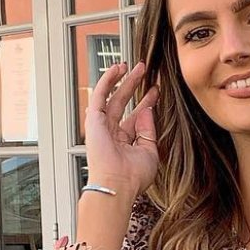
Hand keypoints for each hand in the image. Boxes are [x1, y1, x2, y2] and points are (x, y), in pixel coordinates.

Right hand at [84, 60, 159, 196]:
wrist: (118, 184)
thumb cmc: (133, 177)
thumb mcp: (150, 152)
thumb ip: (149, 131)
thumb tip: (147, 111)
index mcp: (125, 143)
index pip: (136, 117)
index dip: (146, 102)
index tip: (155, 91)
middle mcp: (112, 134)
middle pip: (125, 104)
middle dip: (134, 86)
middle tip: (144, 71)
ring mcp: (102, 126)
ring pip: (112, 96)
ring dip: (122, 80)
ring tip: (132, 65)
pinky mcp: (94, 119)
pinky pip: (100, 94)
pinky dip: (108, 80)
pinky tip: (117, 68)